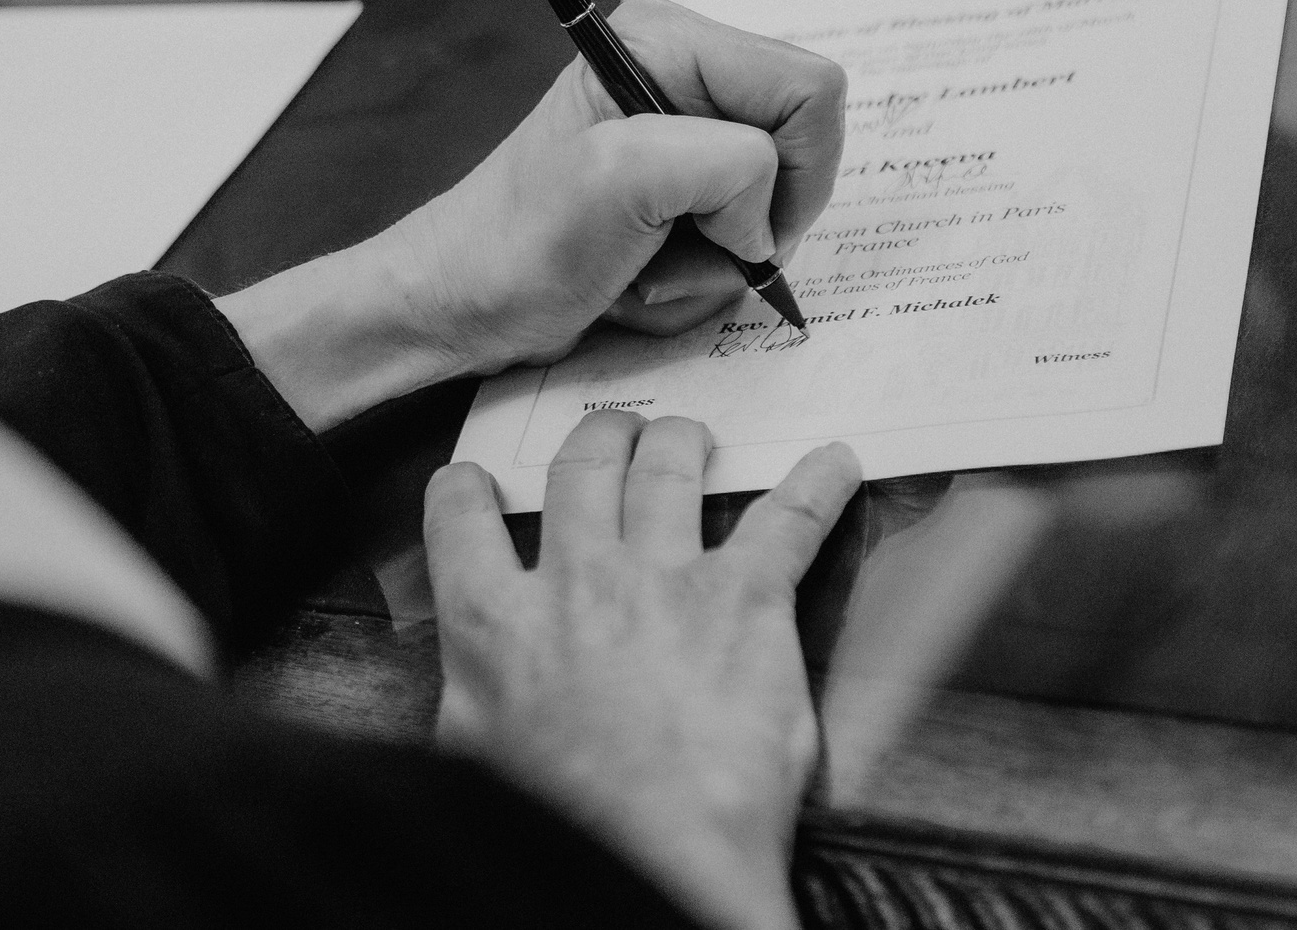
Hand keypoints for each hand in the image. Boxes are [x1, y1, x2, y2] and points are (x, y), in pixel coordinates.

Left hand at [218, 0, 845, 428]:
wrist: (462, 303)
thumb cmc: (520, 241)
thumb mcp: (618, 181)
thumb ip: (723, 165)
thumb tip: (762, 210)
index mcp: (674, 40)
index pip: (812, 91)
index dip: (792, 171)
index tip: (728, 225)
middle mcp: (688, 74)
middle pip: (802, 151)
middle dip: (746, 226)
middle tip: (670, 247)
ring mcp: (687, 134)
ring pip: (776, 209)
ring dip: (715, 263)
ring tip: (642, 265)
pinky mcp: (682, 187)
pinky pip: (744, 240)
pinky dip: (701, 278)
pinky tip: (639, 275)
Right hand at [428, 415, 862, 929]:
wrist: (653, 858)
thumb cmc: (566, 829)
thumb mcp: (476, 758)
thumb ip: (476, 692)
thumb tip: (476, 679)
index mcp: (494, 623)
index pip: (461, 515)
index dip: (468, 490)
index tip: (478, 483)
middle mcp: (577, 579)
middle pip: (581, 466)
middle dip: (599, 439)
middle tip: (614, 436)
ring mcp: (665, 580)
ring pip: (667, 466)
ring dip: (680, 441)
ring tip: (691, 437)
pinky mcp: (745, 599)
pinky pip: (788, 517)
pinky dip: (818, 484)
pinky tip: (835, 462)